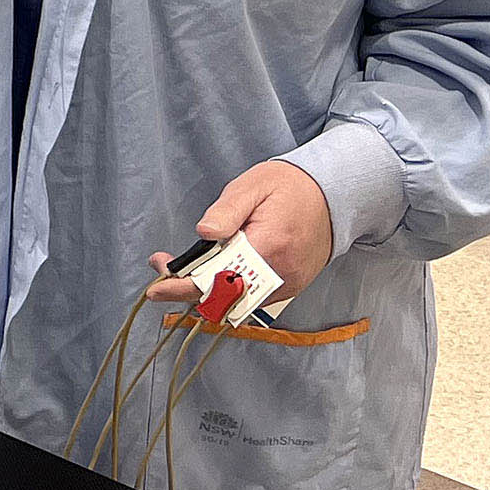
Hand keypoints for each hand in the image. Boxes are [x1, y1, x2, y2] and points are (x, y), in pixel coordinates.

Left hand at [144, 159, 333, 309]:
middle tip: (163, 270)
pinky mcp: (291, 286)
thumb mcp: (251, 187)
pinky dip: (229, 290)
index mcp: (269, 246)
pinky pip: (254, 297)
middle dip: (188, 289)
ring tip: (183, 270)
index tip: (156, 286)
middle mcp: (281, 273)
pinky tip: (213, 272)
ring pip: (238, 302)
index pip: (219, 279)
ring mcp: (288, 284)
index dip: (184, 286)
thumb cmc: (289, 187)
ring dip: (207, 291)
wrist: (332, 196)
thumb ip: (227, 212)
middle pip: (226, 297)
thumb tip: (204, 231)